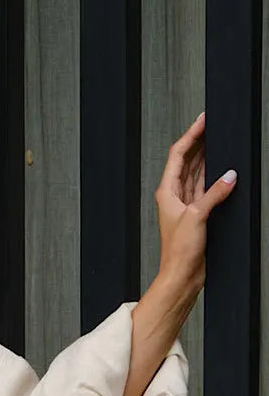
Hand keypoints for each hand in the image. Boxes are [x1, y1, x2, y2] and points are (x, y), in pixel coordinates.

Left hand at [154, 111, 236, 294]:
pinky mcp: (196, 214)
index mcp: (166, 192)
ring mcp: (185, 204)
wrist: (181, 275)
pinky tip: (222, 169)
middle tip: (212, 125)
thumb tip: (230, 177)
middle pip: (187, 160)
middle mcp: (174, 196)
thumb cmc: (178, 251)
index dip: (191, 135)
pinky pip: (205, 188)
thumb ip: (214, 194)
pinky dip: (213, 177)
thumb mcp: (197, 216)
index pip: (178, 154)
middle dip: (199, 142)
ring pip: (196, 172)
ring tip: (217, 140)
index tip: (203, 120)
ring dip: (206, 157)